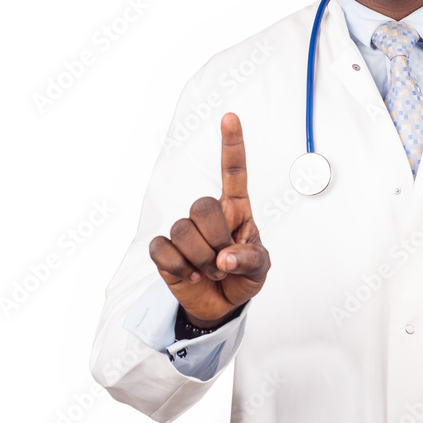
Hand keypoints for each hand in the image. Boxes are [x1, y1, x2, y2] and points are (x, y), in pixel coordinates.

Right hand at [149, 112, 270, 327]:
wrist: (222, 306)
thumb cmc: (245, 277)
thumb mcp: (260, 269)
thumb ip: (249, 260)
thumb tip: (225, 259)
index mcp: (236, 209)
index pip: (233, 172)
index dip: (231, 144)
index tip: (230, 116)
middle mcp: (208, 214)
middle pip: (202, 206)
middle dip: (216, 240)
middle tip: (225, 263)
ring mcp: (184, 230)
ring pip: (182, 230)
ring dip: (200, 260)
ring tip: (210, 273)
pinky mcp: (165, 250)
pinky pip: (162, 249)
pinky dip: (178, 268)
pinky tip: (190, 276)